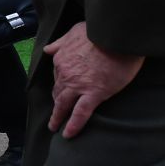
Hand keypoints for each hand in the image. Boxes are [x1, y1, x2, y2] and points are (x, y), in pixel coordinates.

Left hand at [45, 21, 143, 138]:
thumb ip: (61, 42)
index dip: (60, 83)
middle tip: (55, 114)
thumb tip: (48, 49)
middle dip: (56, 103)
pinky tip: (68, 134)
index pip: (58, 75)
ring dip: (58, 118)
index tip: (61, 90)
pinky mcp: (94, 94)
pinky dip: (73, 125)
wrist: (116, 36)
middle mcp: (65, 73)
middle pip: (58, 92)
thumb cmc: (98, 31)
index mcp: (61, 58)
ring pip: (64, 105)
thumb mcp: (74, 31)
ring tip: (55, 127)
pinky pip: (80, 114)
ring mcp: (78, 86)